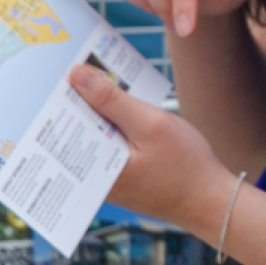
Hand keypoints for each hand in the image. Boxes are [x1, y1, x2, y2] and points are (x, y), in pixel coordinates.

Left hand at [68, 63, 235, 235]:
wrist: (209, 200)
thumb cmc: (186, 165)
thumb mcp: (150, 124)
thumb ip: (112, 101)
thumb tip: (76, 75)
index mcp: (93, 170)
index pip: (61, 127)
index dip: (57, 95)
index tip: (56, 67)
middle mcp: (91, 178)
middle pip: (72, 130)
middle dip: (73, 98)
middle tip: (74, 63)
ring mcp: (104, 178)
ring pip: (88, 135)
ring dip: (91, 108)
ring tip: (92, 76)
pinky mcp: (117, 175)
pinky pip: (104, 143)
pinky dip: (107, 122)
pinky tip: (116, 102)